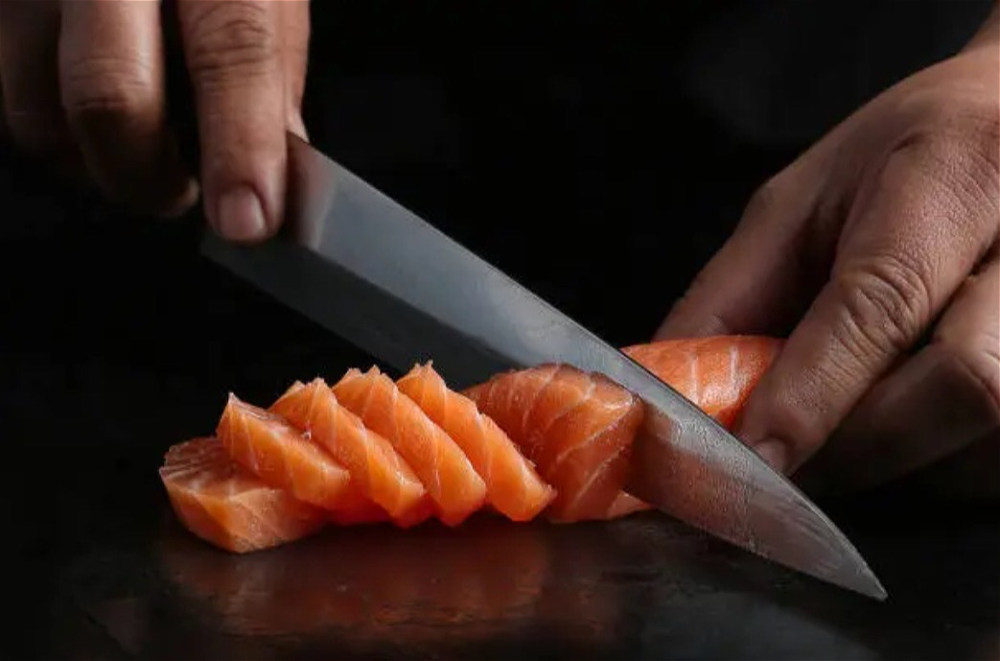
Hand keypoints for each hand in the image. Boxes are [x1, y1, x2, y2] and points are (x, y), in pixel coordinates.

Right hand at [0, 0, 309, 240]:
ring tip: (138, 143)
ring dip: (96, 163)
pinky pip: (8, 98)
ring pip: (38, 114)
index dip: (240, 145)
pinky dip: (57, 131)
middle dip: (149, 179)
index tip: (248, 221)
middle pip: (109, 95)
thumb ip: (267, 78)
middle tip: (181, 194)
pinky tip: (89, 109)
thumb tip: (276, 181)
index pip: (229, 50)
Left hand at [656, 6, 998, 495]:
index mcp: (951, 177)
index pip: (881, 302)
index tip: (752, 456)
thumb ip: (732, 298)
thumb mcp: (798, 205)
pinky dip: (949, 462)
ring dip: (906, 459)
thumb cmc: (899, 160)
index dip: (811, 394)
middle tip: (788, 458)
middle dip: (858, 443)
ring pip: (994, 435)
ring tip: (853, 422)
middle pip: (963, 383)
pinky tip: (914, 422)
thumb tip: (667, 393)